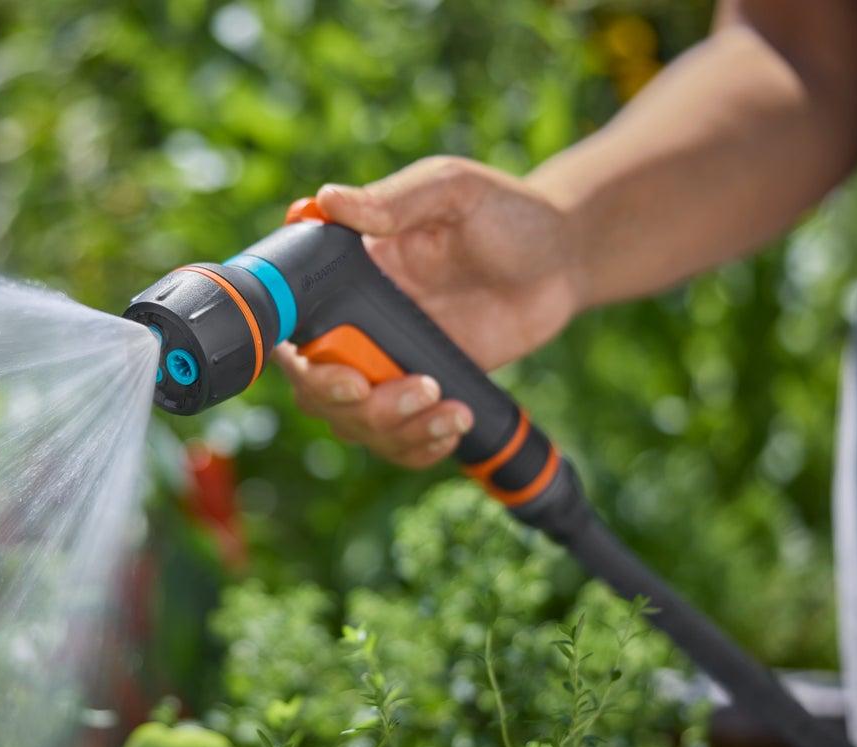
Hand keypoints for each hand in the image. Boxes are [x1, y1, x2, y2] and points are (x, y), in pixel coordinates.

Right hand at [275, 156, 581, 468]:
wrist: (562, 257)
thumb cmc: (505, 211)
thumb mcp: (451, 190)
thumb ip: (394, 200)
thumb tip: (326, 201)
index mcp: (349, 276)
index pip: (294, 331)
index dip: (305, 366)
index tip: (349, 377)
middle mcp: (359, 325)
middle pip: (318, 392)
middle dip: (358, 408)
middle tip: (417, 391)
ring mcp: (391, 362)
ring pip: (357, 424)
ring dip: (397, 431)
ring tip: (450, 410)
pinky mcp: (427, 389)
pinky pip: (400, 440)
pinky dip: (419, 446)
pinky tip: (455, 424)